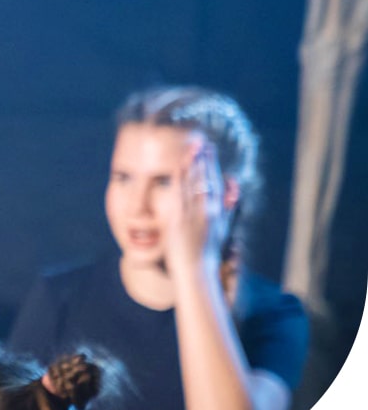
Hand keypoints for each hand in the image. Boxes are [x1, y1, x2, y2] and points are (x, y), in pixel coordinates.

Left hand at [163, 136, 226, 273]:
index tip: (209, 148)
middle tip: (202, 141)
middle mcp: (207, 210)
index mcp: (217, 210)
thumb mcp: (222, 224)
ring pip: (194, 184)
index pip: (214, 182)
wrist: (197, 268)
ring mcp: (194, 215)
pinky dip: (181, 180)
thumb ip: (226, 203)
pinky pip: (180, 196)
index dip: (211, 164)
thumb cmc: (207, 247)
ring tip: (193, 147)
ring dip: (194, 164)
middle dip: (205, 160)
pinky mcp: (180, 220)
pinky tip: (178, 167)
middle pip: (206, 180)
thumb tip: (232, 181)